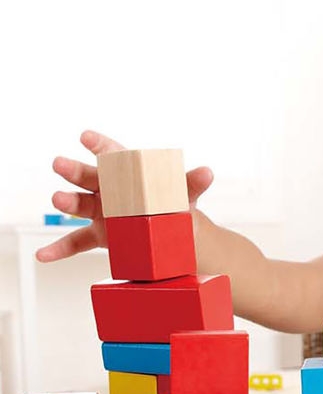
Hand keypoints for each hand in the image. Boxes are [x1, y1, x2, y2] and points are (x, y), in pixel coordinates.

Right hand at [36, 130, 213, 262]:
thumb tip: (208, 172)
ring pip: (80, 205)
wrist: (174, 238)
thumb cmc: (174, 208)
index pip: (112, 155)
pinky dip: (60, 249)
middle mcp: (110, 191)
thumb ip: (191, 183)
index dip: (100, 145)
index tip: (87, 137)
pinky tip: (44, 255)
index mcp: (129, 175)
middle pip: (89, 177)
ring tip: (58, 200)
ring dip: (67, 202)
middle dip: (74, 170)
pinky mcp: (100, 237)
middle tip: (60, 164)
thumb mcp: (184, 196)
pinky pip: (76, 243)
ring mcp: (102, 213)